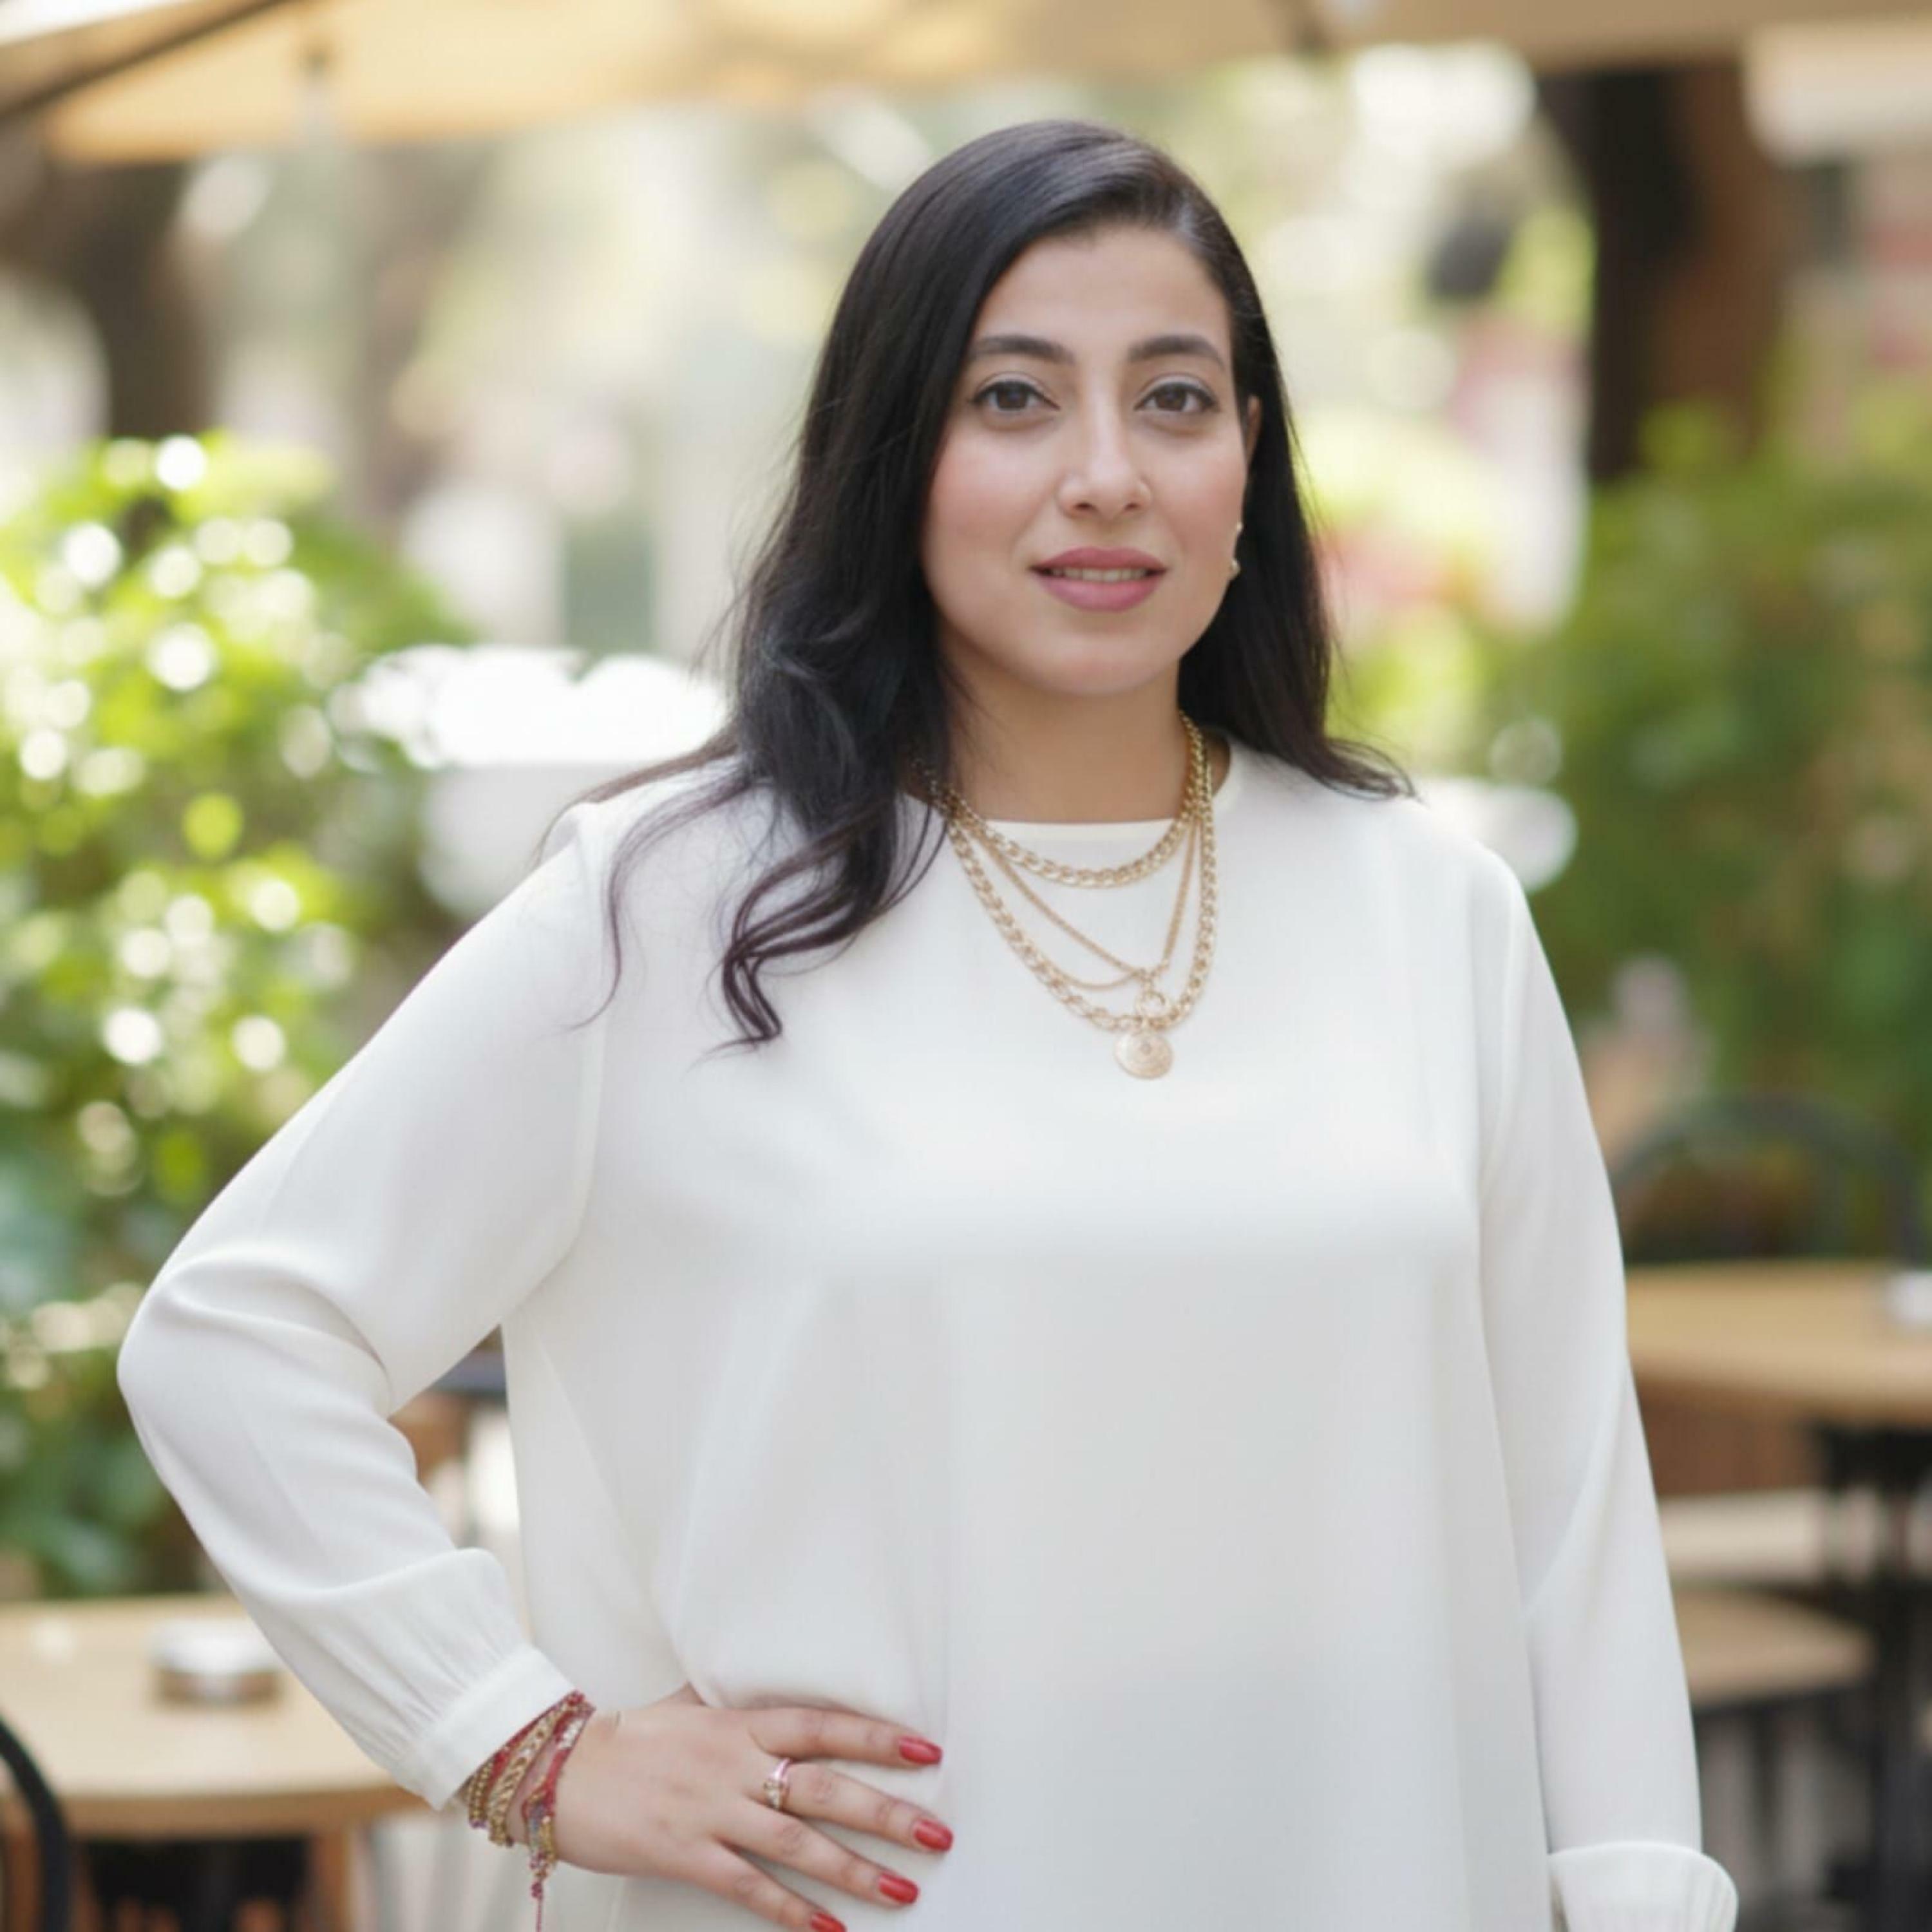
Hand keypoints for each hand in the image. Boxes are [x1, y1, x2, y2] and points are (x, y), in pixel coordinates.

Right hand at [534, 1681, 950, 1928]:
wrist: (562, 1770)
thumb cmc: (630, 1738)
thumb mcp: (691, 1707)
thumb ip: (740, 1713)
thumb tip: (781, 1708)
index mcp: (739, 1724)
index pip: (822, 1726)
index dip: (875, 1738)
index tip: (924, 1752)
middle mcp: (733, 1765)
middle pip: (823, 1787)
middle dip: (885, 1812)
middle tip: (937, 1833)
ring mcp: (711, 1812)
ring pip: (796, 1843)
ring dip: (854, 1870)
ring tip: (901, 1890)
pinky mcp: (685, 1854)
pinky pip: (747, 1886)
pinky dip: (790, 1910)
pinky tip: (827, 1929)